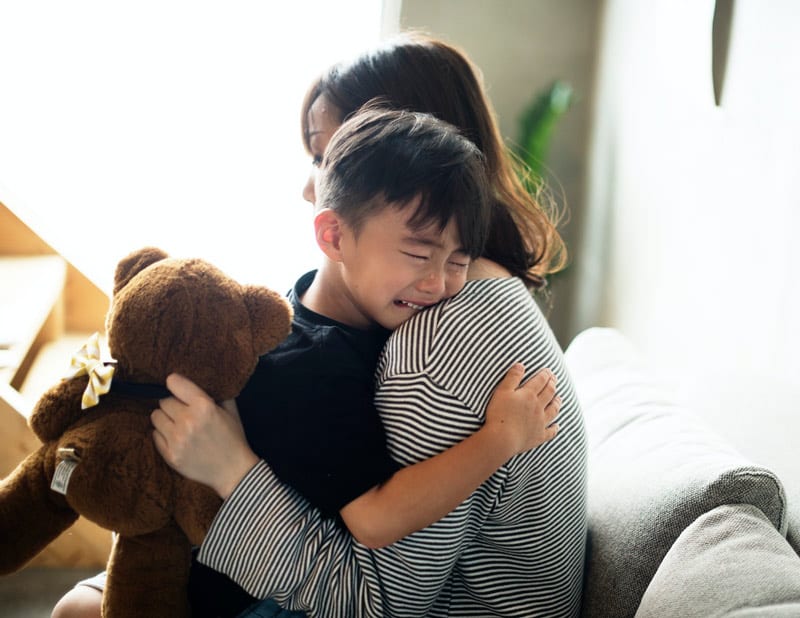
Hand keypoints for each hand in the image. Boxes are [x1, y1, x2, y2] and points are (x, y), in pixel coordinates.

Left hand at [151, 373, 258, 498]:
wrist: (233, 472)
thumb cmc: (233, 439)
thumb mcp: (231, 411)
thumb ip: (216, 394)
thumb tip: (201, 380)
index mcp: (204, 406)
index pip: (175, 383)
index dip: (175, 383)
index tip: (176, 386)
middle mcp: (188, 420)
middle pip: (164, 401)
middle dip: (173, 404)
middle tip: (183, 411)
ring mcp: (177, 439)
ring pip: (156, 417)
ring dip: (165, 418)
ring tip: (177, 424)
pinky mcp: (170, 455)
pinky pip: (155, 435)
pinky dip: (163, 435)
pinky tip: (176, 438)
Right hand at [483, 364, 559, 457]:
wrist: (502, 439)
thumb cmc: (499, 414)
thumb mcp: (502, 391)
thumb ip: (512, 377)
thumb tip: (521, 364)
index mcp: (529, 395)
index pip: (541, 381)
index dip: (545, 374)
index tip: (548, 370)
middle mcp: (538, 407)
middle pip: (549, 393)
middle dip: (553, 384)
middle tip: (555, 379)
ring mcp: (540, 422)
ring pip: (553, 410)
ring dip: (557, 403)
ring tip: (559, 398)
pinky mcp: (538, 436)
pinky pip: (551, 432)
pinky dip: (555, 428)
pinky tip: (557, 426)